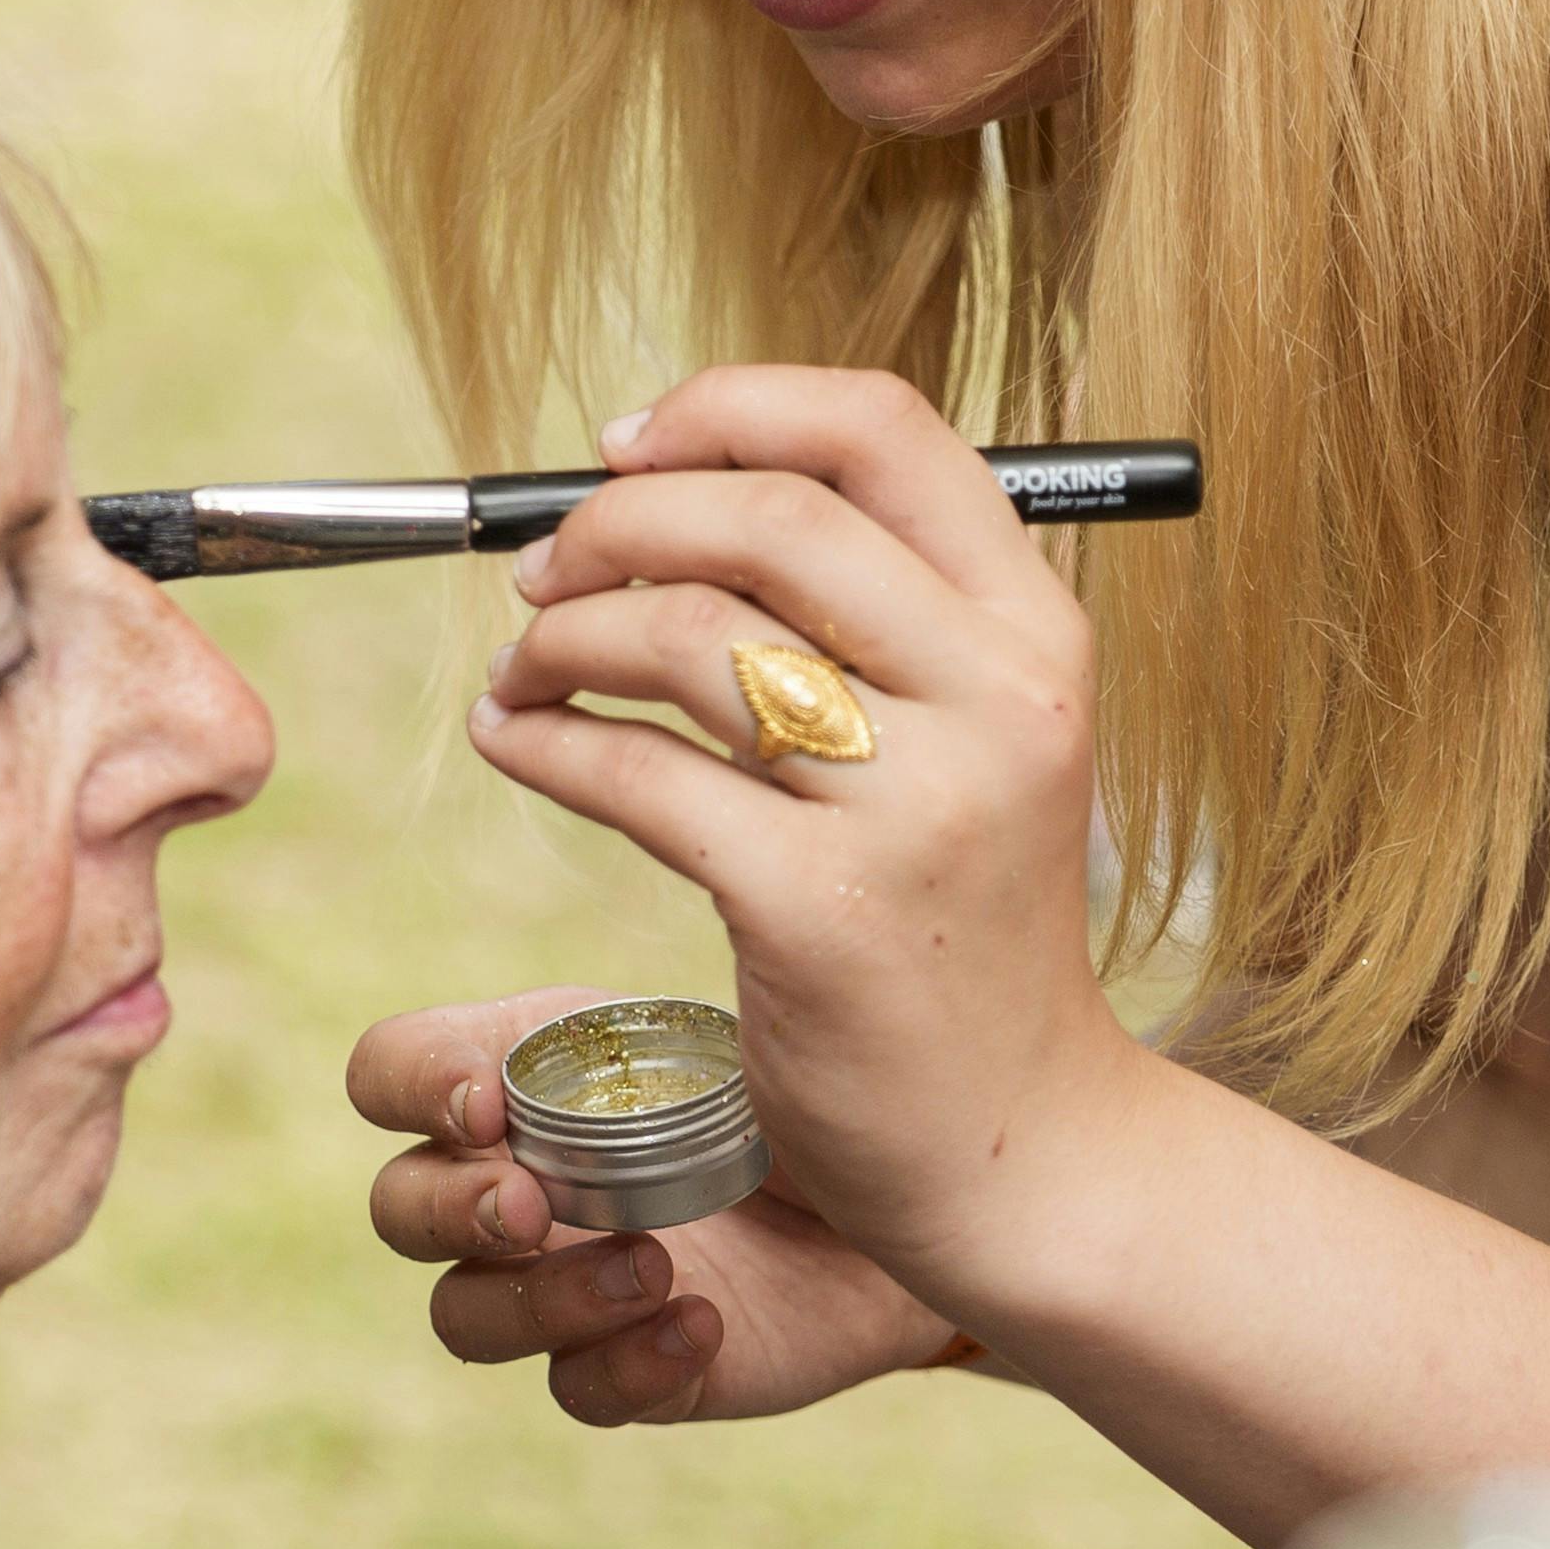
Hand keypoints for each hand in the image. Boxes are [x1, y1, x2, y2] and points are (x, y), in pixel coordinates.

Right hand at [352, 989, 964, 1421]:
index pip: (389, 1073)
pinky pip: (577, 1391)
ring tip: (652, 1266)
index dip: (411, 1088)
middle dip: (448, 1208)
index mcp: (517, 1074)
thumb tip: (633, 830)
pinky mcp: (633, 1365)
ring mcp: (565, 1279)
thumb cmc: (803, 1073)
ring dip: (538, 1298)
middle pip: (398, 1207)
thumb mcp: (728, 1012)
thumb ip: (653, 981)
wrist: (918, 1185)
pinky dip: (626, 1365)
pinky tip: (702, 1324)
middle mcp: (516, 1180)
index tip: (487, 1100)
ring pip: (465, 1315)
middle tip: (531, 1203)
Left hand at [462, 368, 1150, 1287]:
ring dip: (564, 631)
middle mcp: (996, 697)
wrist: (1019, 1141)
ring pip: (689, 633)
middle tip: (544, 569)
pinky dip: (544, 740)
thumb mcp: (978, 738)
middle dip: (618, 520)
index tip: (627, 445)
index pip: (881, 430)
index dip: (730, 408)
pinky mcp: (818, 908)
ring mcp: (914, 805)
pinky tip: (513, 741)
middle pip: (767, 514)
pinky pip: (639, 776)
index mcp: (1035, 630)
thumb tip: (677, 485)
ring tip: (524, 664)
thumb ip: (877, 614)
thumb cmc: (964, 924)